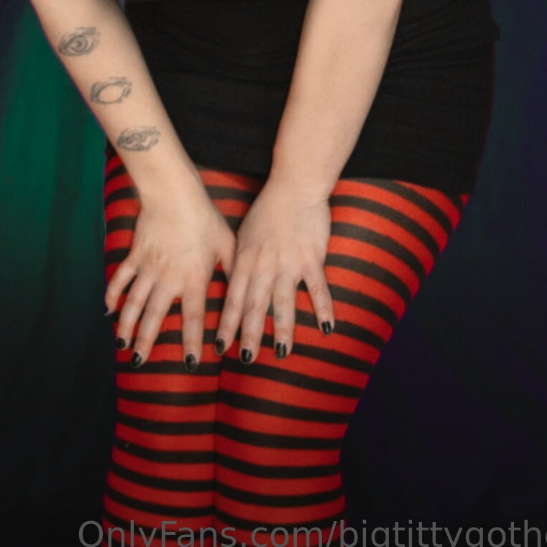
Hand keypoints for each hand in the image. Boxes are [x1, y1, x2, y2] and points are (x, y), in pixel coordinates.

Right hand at [105, 186, 235, 367]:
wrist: (174, 193)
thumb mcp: (226, 244)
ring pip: (134, 302)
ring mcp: (149, 267)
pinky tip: (108, 310)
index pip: (193, 318)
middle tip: (139, 362)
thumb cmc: (204, 217)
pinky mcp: (135, 255)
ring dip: (127, 325)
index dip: (192, 342)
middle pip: (155, 316)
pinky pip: (121, 278)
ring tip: (122, 345)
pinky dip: (113, 294)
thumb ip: (233, 272)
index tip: (190, 363)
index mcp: (194, 278)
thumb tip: (243, 294)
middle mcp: (169, 278)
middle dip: (147, 342)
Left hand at [215, 177, 334, 361]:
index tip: (219, 347)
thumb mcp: (244, 234)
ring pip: (283, 301)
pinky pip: (318, 288)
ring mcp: (288, 262)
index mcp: (246, 259)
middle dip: (248, 334)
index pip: (232, 298)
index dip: (226, 323)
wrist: (294, 187)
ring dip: (281, 329)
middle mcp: (264, 264)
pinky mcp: (311, 258)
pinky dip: (323, 308)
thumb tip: (231, 284)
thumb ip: (240, 260)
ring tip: (280, 353)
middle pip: (254, 305)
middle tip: (245, 359)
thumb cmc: (267, 210)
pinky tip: (327, 329)